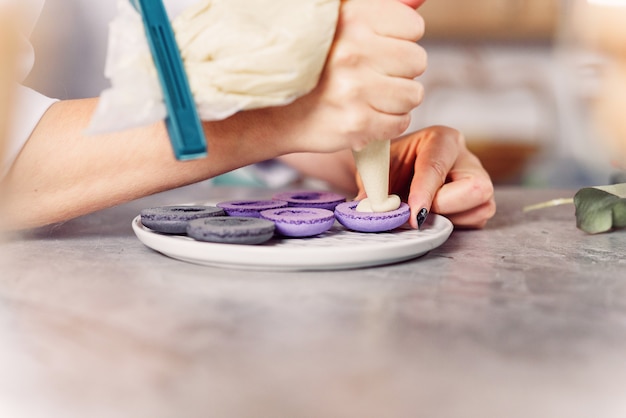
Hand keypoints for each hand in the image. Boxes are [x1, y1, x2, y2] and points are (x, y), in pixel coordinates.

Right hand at [274, 0, 426, 153]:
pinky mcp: (356, 124)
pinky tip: (365, 114)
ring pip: (413, 94)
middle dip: (398, 71)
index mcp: (351, 18)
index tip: (375, 49)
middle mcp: (353, 51)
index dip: (398, 40)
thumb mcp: (338, 22)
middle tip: (370, 75)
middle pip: (416, 61)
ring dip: (396, 99)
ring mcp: (355, 90)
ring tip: (368, 96)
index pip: (413, 27)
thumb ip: (383, 10)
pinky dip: (388, 122)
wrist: (269, 112)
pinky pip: (400, 122)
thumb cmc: (308, 65)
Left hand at [355, 126, 495, 227]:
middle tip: (417, 212)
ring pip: (480, 208)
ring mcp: (478, 180)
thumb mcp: (377, 171)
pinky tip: (434, 216)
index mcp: (441, 139)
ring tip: (421, 212)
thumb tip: (373, 213)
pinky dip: (453, 224)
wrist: (394, 172)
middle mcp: (466, 158)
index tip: (413, 214)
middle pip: (476, 188)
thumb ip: (375, 189)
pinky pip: (476, 220)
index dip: (424, 193)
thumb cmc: (389, 166)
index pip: (437, 167)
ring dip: (448, 218)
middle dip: (444, 206)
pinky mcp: (480, 202)